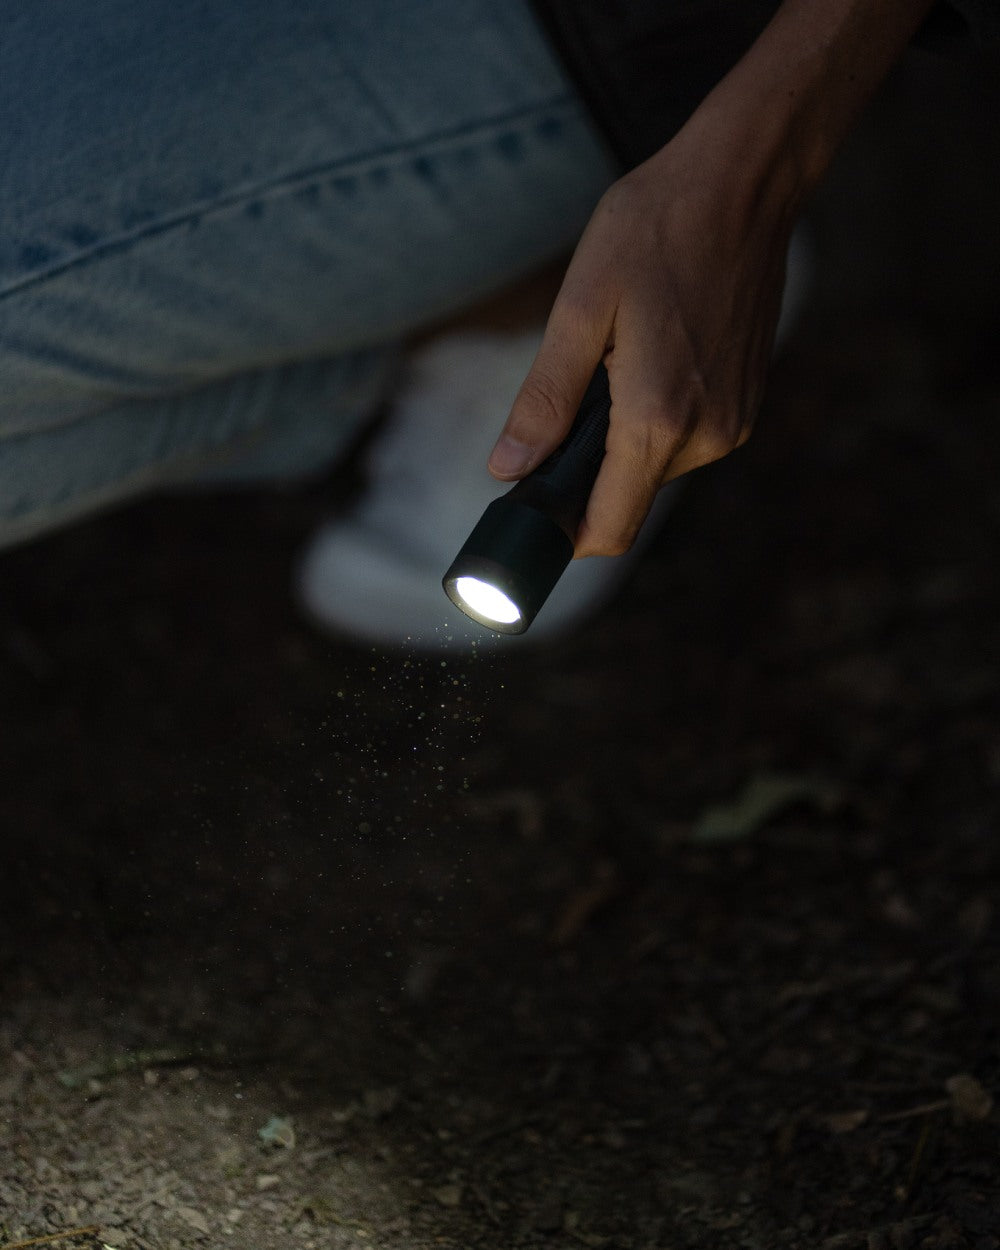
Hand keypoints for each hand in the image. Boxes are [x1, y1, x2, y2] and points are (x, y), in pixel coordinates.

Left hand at [487, 0, 935, 557]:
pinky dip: (653, 418)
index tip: (526, 524)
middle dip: (585, 472)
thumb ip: (544, 401)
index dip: (562, 541)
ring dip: (621, 438)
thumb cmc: (657, 229)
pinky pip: (684, 439)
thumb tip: (508, 470)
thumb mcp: (581, 309)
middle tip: (565, 400)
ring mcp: (734, 422)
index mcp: (659, 420)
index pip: (608, 529)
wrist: (746, 182)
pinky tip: (649, 354)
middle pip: (626, 497)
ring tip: (614, 359)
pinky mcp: (746, 403)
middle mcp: (707, 437)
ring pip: (654, 467)